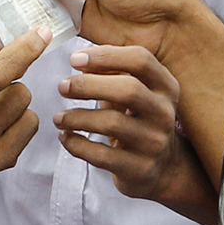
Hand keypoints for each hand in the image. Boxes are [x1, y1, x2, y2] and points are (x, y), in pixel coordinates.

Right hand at [0, 24, 55, 177]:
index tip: (24, 25)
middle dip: (25, 50)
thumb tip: (17, 34)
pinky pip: (30, 120)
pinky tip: (7, 121)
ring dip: (20, 90)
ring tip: (2, 100)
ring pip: (21, 96)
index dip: (1, 36)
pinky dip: (25, 115)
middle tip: (42, 35)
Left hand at [54, 43, 213, 221]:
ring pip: (112, 123)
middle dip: (88, 85)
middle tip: (62, 86)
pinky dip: (77, 145)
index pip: (141, 60)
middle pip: (128, 89)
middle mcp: (164, 113)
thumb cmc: (138, 121)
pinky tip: (65, 137)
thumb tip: (79, 60)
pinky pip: (101, 155)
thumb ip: (113, 74)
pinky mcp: (139, 168)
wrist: (162, 168)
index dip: (106, 56)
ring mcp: (154, 143)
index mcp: (165, 87)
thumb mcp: (135, 94)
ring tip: (58, 117)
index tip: (75, 59)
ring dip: (77, 118)